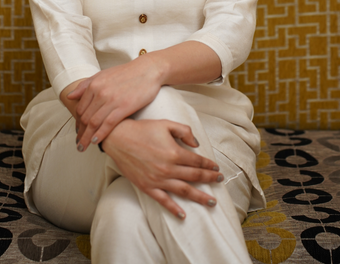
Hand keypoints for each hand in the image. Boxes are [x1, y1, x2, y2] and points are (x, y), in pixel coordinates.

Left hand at [67, 57, 161, 151]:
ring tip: (83, 147)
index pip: (80, 108)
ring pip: (93, 123)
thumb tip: (70, 96)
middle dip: (80, 133)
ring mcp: (111, 100)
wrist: (148, 70)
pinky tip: (96, 141)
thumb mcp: (103, 75)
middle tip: (79, 144)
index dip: (77, 122)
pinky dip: (100, 134)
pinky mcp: (124, 107)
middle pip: (84, 117)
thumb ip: (86, 85)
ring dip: (86, 137)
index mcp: (94, 84)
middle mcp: (100, 92)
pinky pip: (108, 124)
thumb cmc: (127, 73)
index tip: (78, 131)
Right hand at [103, 119, 222, 218]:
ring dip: (199, 197)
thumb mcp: (166, 124)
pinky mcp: (147, 187)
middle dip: (209, 179)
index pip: (197, 162)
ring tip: (211, 202)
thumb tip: (196, 144)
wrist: (119, 138)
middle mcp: (168, 168)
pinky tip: (183, 215)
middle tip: (220, 181)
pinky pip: (163, 201)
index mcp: (174, 152)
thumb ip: (184, 131)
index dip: (208, 165)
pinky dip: (174, 209)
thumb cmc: (143, 129)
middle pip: (194, 177)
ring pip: (184, 191)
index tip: (216, 168)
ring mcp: (158, 179)